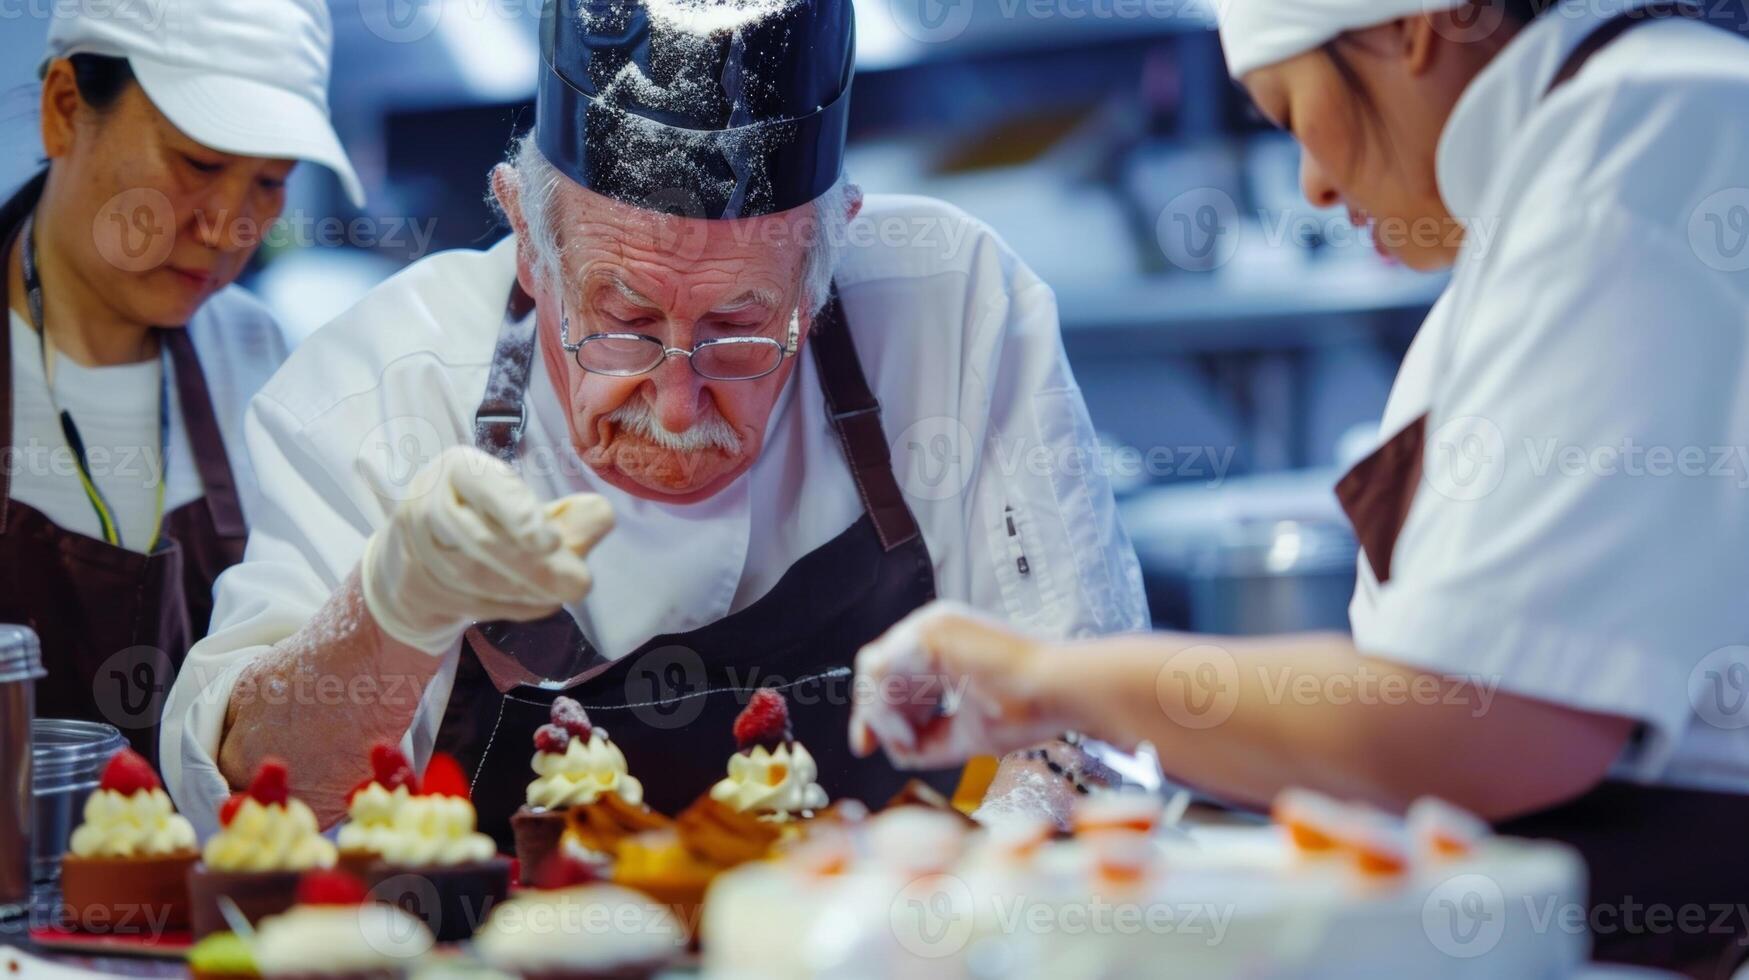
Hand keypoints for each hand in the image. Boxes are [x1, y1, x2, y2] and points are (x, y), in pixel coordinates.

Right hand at [362, 446, 613, 653]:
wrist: (424, 555)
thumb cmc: (487, 518)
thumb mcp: (525, 507)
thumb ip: (566, 513)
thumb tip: (602, 515)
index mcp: (458, 468)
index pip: (484, 486)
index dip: (518, 514)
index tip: (552, 542)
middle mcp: (427, 501)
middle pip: (480, 539)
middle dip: (535, 566)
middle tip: (580, 584)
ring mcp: (415, 546)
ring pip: (473, 575)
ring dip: (526, 589)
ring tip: (564, 593)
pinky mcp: (417, 584)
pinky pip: (469, 600)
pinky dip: (512, 606)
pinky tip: (542, 602)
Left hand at [849, 601, 1074, 769]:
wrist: (1059, 693)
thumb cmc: (1028, 708)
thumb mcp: (966, 731)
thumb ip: (928, 738)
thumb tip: (894, 751)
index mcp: (946, 644)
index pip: (891, 672)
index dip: (875, 710)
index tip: (866, 745)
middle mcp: (934, 628)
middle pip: (878, 672)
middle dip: (878, 717)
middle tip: (898, 747)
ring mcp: (931, 625)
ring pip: (875, 673)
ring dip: (886, 717)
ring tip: (912, 742)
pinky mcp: (930, 631)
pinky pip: (882, 672)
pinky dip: (887, 710)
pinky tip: (910, 733)